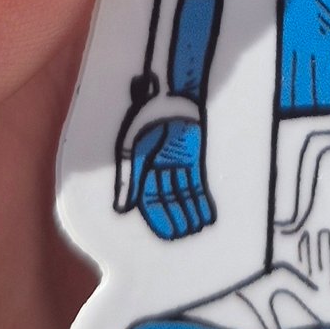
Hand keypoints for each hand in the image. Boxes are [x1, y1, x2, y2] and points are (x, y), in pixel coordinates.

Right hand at [116, 78, 214, 237]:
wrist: (170, 93)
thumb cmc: (146, 118)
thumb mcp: (132, 151)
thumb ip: (128, 181)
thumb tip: (122, 210)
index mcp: (139, 167)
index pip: (149, 199)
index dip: (158, 217)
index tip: (168, 233)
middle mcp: (157, 167)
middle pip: (167, 198)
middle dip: (175, 216)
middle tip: (185, 235)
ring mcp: (175, 161)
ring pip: (182, 192)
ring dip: (189, 211)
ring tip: (196, 229)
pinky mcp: (191, 155)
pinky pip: (194, 181)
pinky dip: (199, 198)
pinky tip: (206, 214)